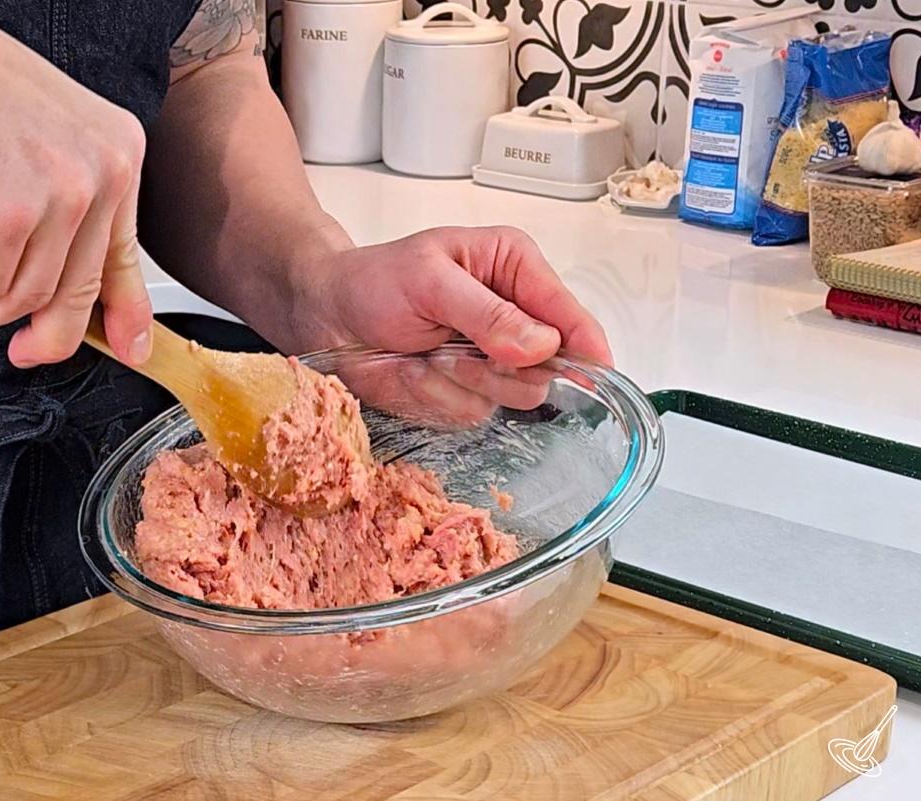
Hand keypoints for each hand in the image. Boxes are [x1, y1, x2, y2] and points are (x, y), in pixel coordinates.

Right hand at [0, 1, 150, 366]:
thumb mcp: (46, 145)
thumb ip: (74, 212)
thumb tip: (91, 295)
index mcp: (118, 153)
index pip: (127, 255)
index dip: (127, 313)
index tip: (128, 347)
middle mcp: (102, 174)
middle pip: (80, 292)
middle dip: (48, 336)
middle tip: (24, 351)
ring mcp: (59, 196)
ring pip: (29, 298)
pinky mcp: (7, 218)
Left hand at [303, 225, 610, 366]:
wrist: (326, 316)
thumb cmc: (373, 282)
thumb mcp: (428, 281)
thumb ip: (486, 312)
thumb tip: (540, 344)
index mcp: (514, 268)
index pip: (567, 312)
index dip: (583, 342)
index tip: (593, 367)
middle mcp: (514, 315)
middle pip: (549, 365)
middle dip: (498, 364)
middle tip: (449, 347)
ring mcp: (493, 359)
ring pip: (512, 395)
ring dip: (462, 380)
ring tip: (426, 352)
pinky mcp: (468, 392)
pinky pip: (472, 412)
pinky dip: (438, 396)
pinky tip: (414, 371)